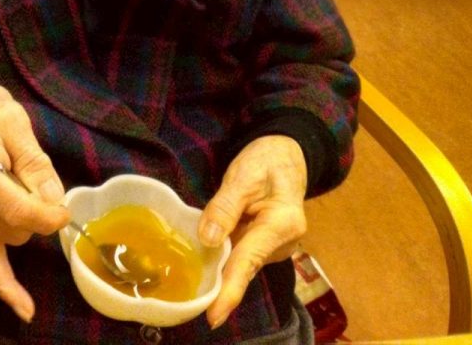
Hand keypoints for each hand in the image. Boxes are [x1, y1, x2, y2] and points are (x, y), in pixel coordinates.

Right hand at [0, 81, 69, 322]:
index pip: (16, 209)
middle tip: (39, 183)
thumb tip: (55, 200)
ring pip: (9, 239)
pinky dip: (4, 285)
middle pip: (15, 228)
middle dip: (38, 214)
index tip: (64, 210)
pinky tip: (23, 307)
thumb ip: (34, 159)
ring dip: (27, 224)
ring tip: (20, 185)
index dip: (47, 215)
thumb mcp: (11, 117)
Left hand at [197, 135, 307, 329]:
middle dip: (217, 285)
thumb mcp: (243, 175)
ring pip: (240, 264)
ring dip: (217, 269)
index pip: (249, 261)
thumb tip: (207, 240)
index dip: (230, 290)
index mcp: (282, 224)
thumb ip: (225, 207)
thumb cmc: (267, 160)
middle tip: (185, 298)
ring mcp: (274, 246)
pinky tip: (200, 260)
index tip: (214, 316)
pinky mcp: (264, 245)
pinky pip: (240, 256)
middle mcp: (282, 243)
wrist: (287, 155)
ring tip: (187, 279)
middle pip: (243, 268)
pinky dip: (221, 258)